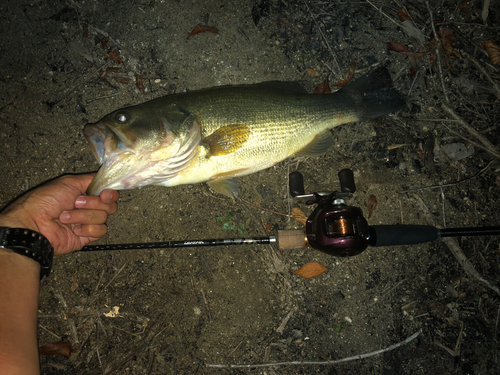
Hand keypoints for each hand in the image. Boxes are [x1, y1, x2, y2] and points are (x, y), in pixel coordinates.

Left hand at [0, 174, 118, 255]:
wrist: (35, 225)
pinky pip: (100, 231)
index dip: (110, 194)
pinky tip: (74, 229)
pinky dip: (87, 229)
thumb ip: (91, 179)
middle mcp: (87, 207)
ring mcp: (87, 222)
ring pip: (103, 218)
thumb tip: (105, 178)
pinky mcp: (87, 236)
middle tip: (76, 203)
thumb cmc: (45, 202)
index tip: (104, 194)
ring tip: (65, 217)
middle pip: (109, 205)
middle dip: (93, 204)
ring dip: (83, 216)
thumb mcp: (68, 182)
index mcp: (84, 193)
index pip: (108, 193)